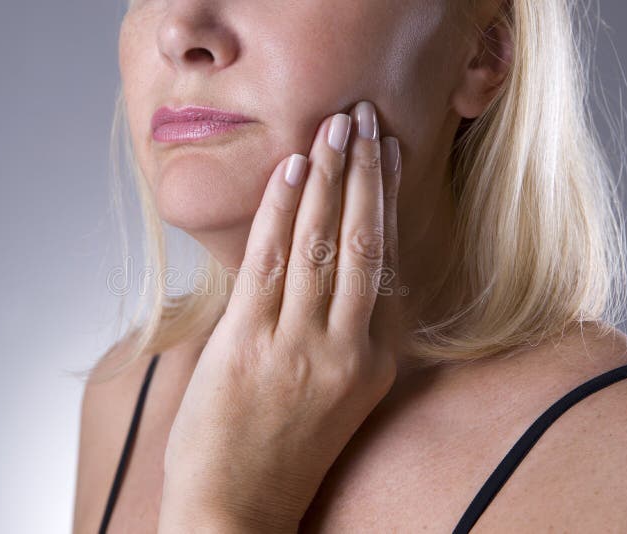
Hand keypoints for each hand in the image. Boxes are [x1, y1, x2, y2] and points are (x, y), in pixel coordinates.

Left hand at [158, 100, 402, 532]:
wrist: (237, 513)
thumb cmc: (281, 455)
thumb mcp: (332, 398)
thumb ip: (339, 336)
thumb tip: (327, 274)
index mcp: (373, 361)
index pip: (389, 264)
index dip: (388, 202)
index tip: (388, 157)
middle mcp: (347, 349)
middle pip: (366, 243)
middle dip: (366, 174)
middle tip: (367, 119)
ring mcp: (299, 347)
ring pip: (324, 245)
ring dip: (330, 179)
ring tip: (336, 127)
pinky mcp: (250, 346)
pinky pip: (270, 264)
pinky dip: (280, 212)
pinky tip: (290, 171)